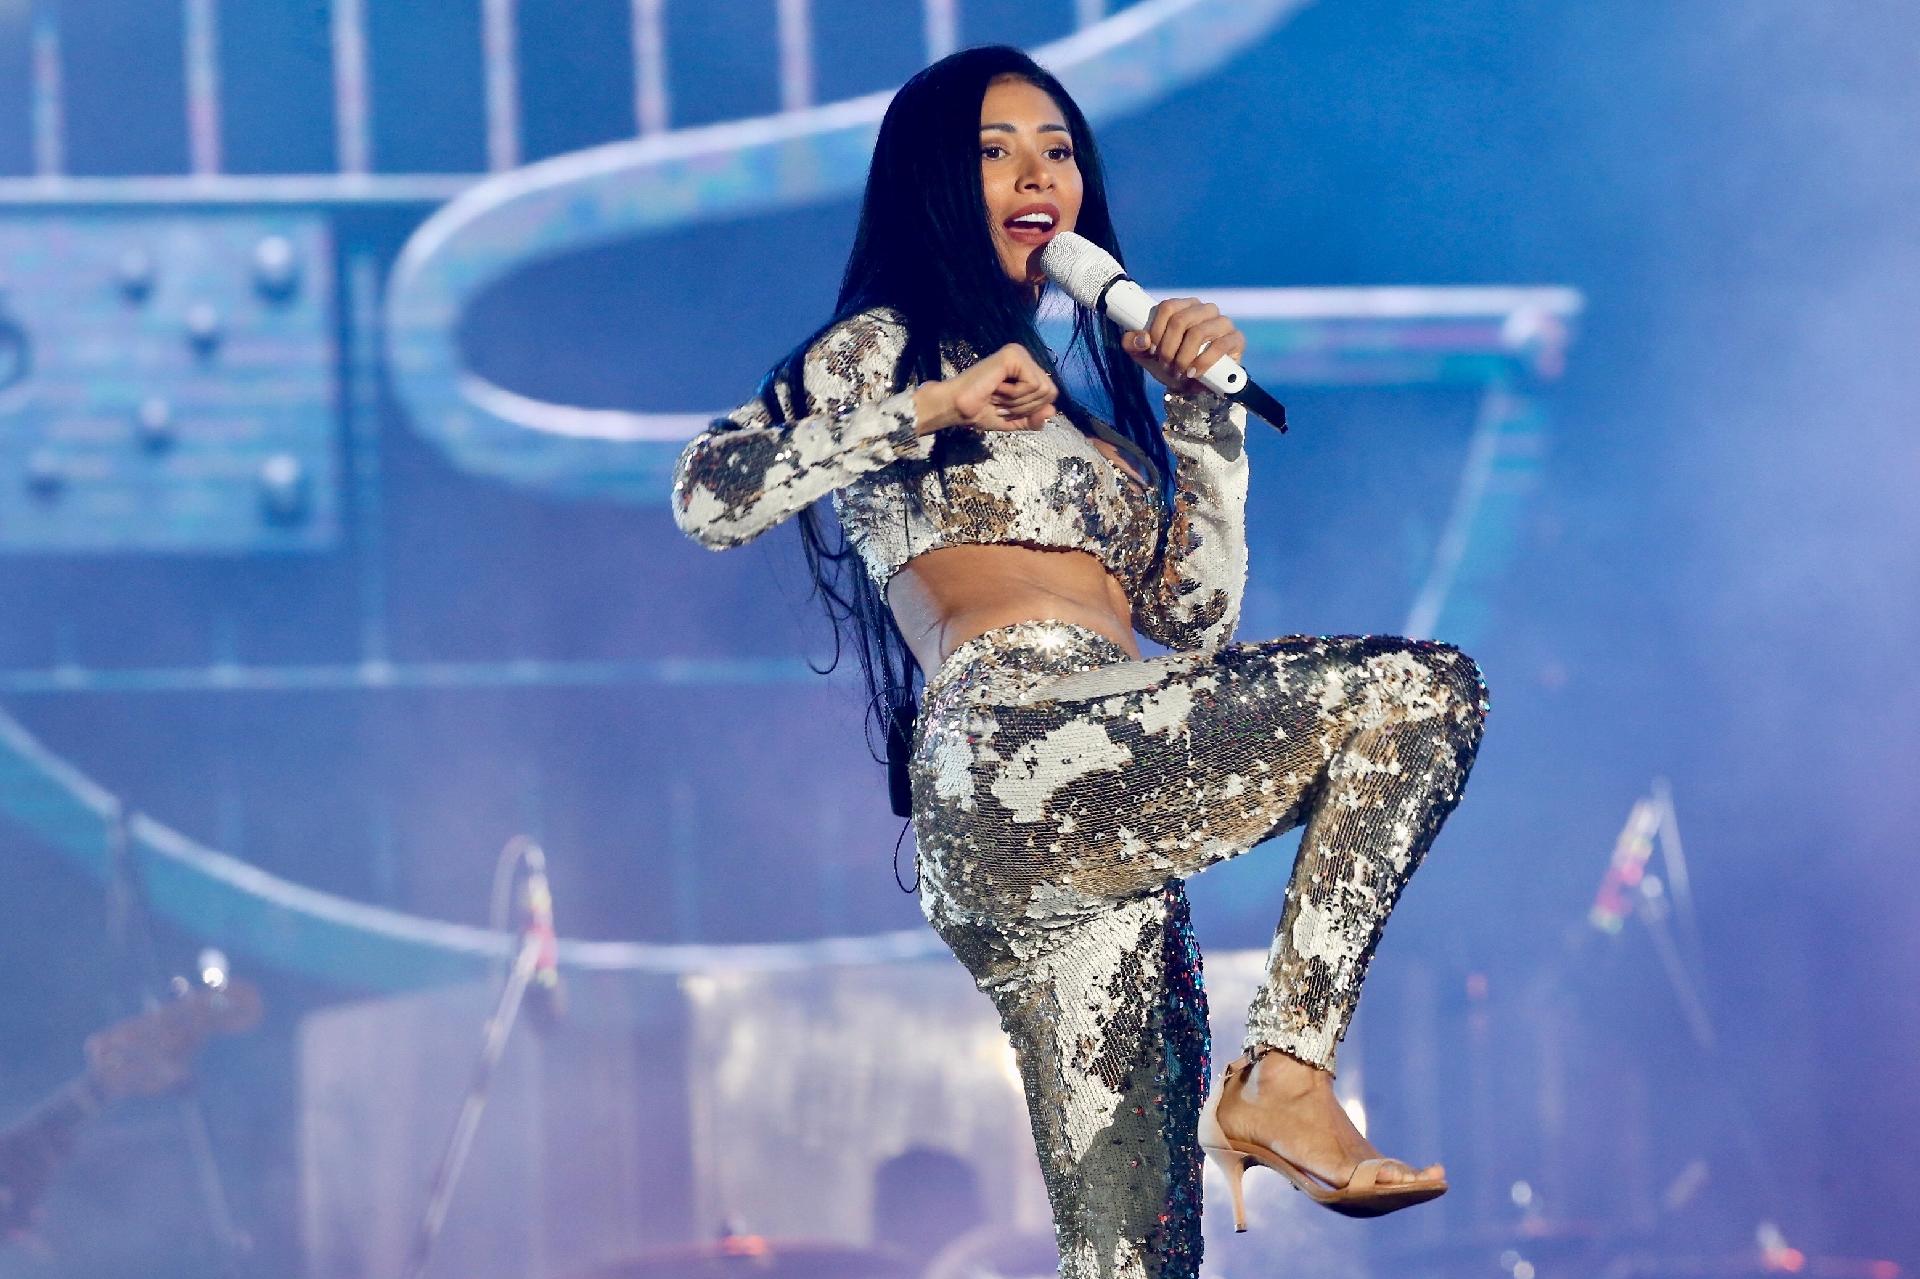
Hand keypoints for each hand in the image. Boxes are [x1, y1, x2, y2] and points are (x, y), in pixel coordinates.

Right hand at [915, 343, 1056, 434]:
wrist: (958, 409)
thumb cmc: (980, 411)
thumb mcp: (1014, 420)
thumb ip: (1034, 418)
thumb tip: (1052, 411)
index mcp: (1026, 370)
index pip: (1050, 395)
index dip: (1031, 410)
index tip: (1007, 409)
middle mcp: (1024, 358)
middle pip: (1050, 392)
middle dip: (1026, 407)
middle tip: (1001, 403)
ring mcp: (1019, 354)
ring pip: (1043, 389)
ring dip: (1018, 402)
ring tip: (998, 396)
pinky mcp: (1013, 355)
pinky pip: (1033, 384)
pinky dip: (1015, 395)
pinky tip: (997, 389)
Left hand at [1122, 298, 1246, 395]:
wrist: (1194, 385)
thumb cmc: (1171, 364)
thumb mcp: (1147, 356)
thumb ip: (1134, 344)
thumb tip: (1141, 339)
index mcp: (1184, 306)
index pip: (1167, 307)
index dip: (1156, 331)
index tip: (1151, 350)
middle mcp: (1205, 309)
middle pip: (1180, 320)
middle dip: (1168, 349)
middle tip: (1166, 365)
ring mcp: (1223, 323)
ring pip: (1198, 333)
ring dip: (1182, 357)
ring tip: (1179, 372)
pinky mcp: (1236, 339)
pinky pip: (1219, 346)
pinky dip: (1202, 362)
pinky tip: (1193, 373)